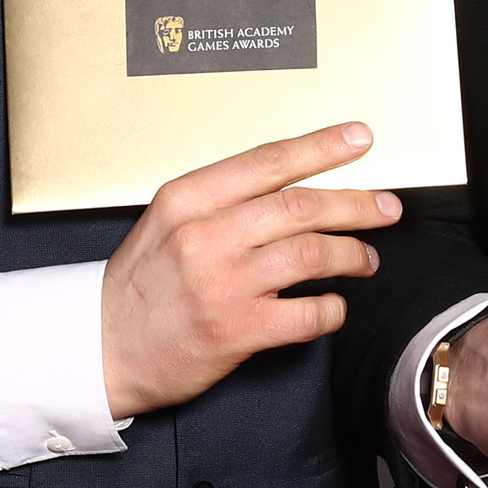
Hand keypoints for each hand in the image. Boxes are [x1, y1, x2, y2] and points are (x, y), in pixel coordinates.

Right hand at [101, 123, 398, 417]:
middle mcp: (205, 235)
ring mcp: (223, 283)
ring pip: (313, 253)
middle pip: (302, 206)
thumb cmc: (137, 288)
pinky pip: (308, 313)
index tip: (358, 139)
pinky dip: (332, 308)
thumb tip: (287, 187)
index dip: (322, 147)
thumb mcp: (165, 224)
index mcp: (187, 200)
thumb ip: (219, 202)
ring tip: (363, 259)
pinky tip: (333, 306)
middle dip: (356, 204)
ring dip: (351, 254)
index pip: (268, 162)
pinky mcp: (237, 330)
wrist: (101, 349)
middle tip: (385, 208)